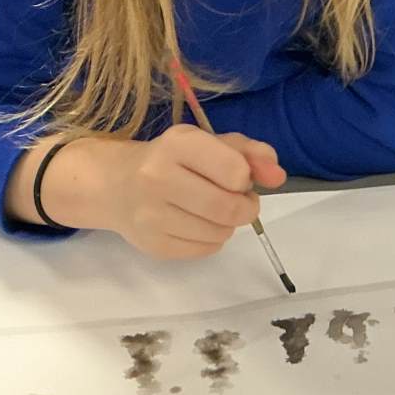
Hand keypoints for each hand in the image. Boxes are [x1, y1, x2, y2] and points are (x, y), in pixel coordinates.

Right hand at [16, 125, 286, 258]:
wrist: (116, 185)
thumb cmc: (173, 159)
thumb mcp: (211, 143)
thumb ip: (251, 153)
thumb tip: (278, 176)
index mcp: (177, 144)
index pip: (235, 171)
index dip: (246, 179)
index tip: (238, 178)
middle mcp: (158, 178)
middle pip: (229, 207)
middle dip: (246, 207)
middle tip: (240, 201)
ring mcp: (151, 215)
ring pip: (220, 233)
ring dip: (229, 225)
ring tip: (214, 211)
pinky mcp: (152, 245)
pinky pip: (205, 250)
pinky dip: (212, 240)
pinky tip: (197, 224)